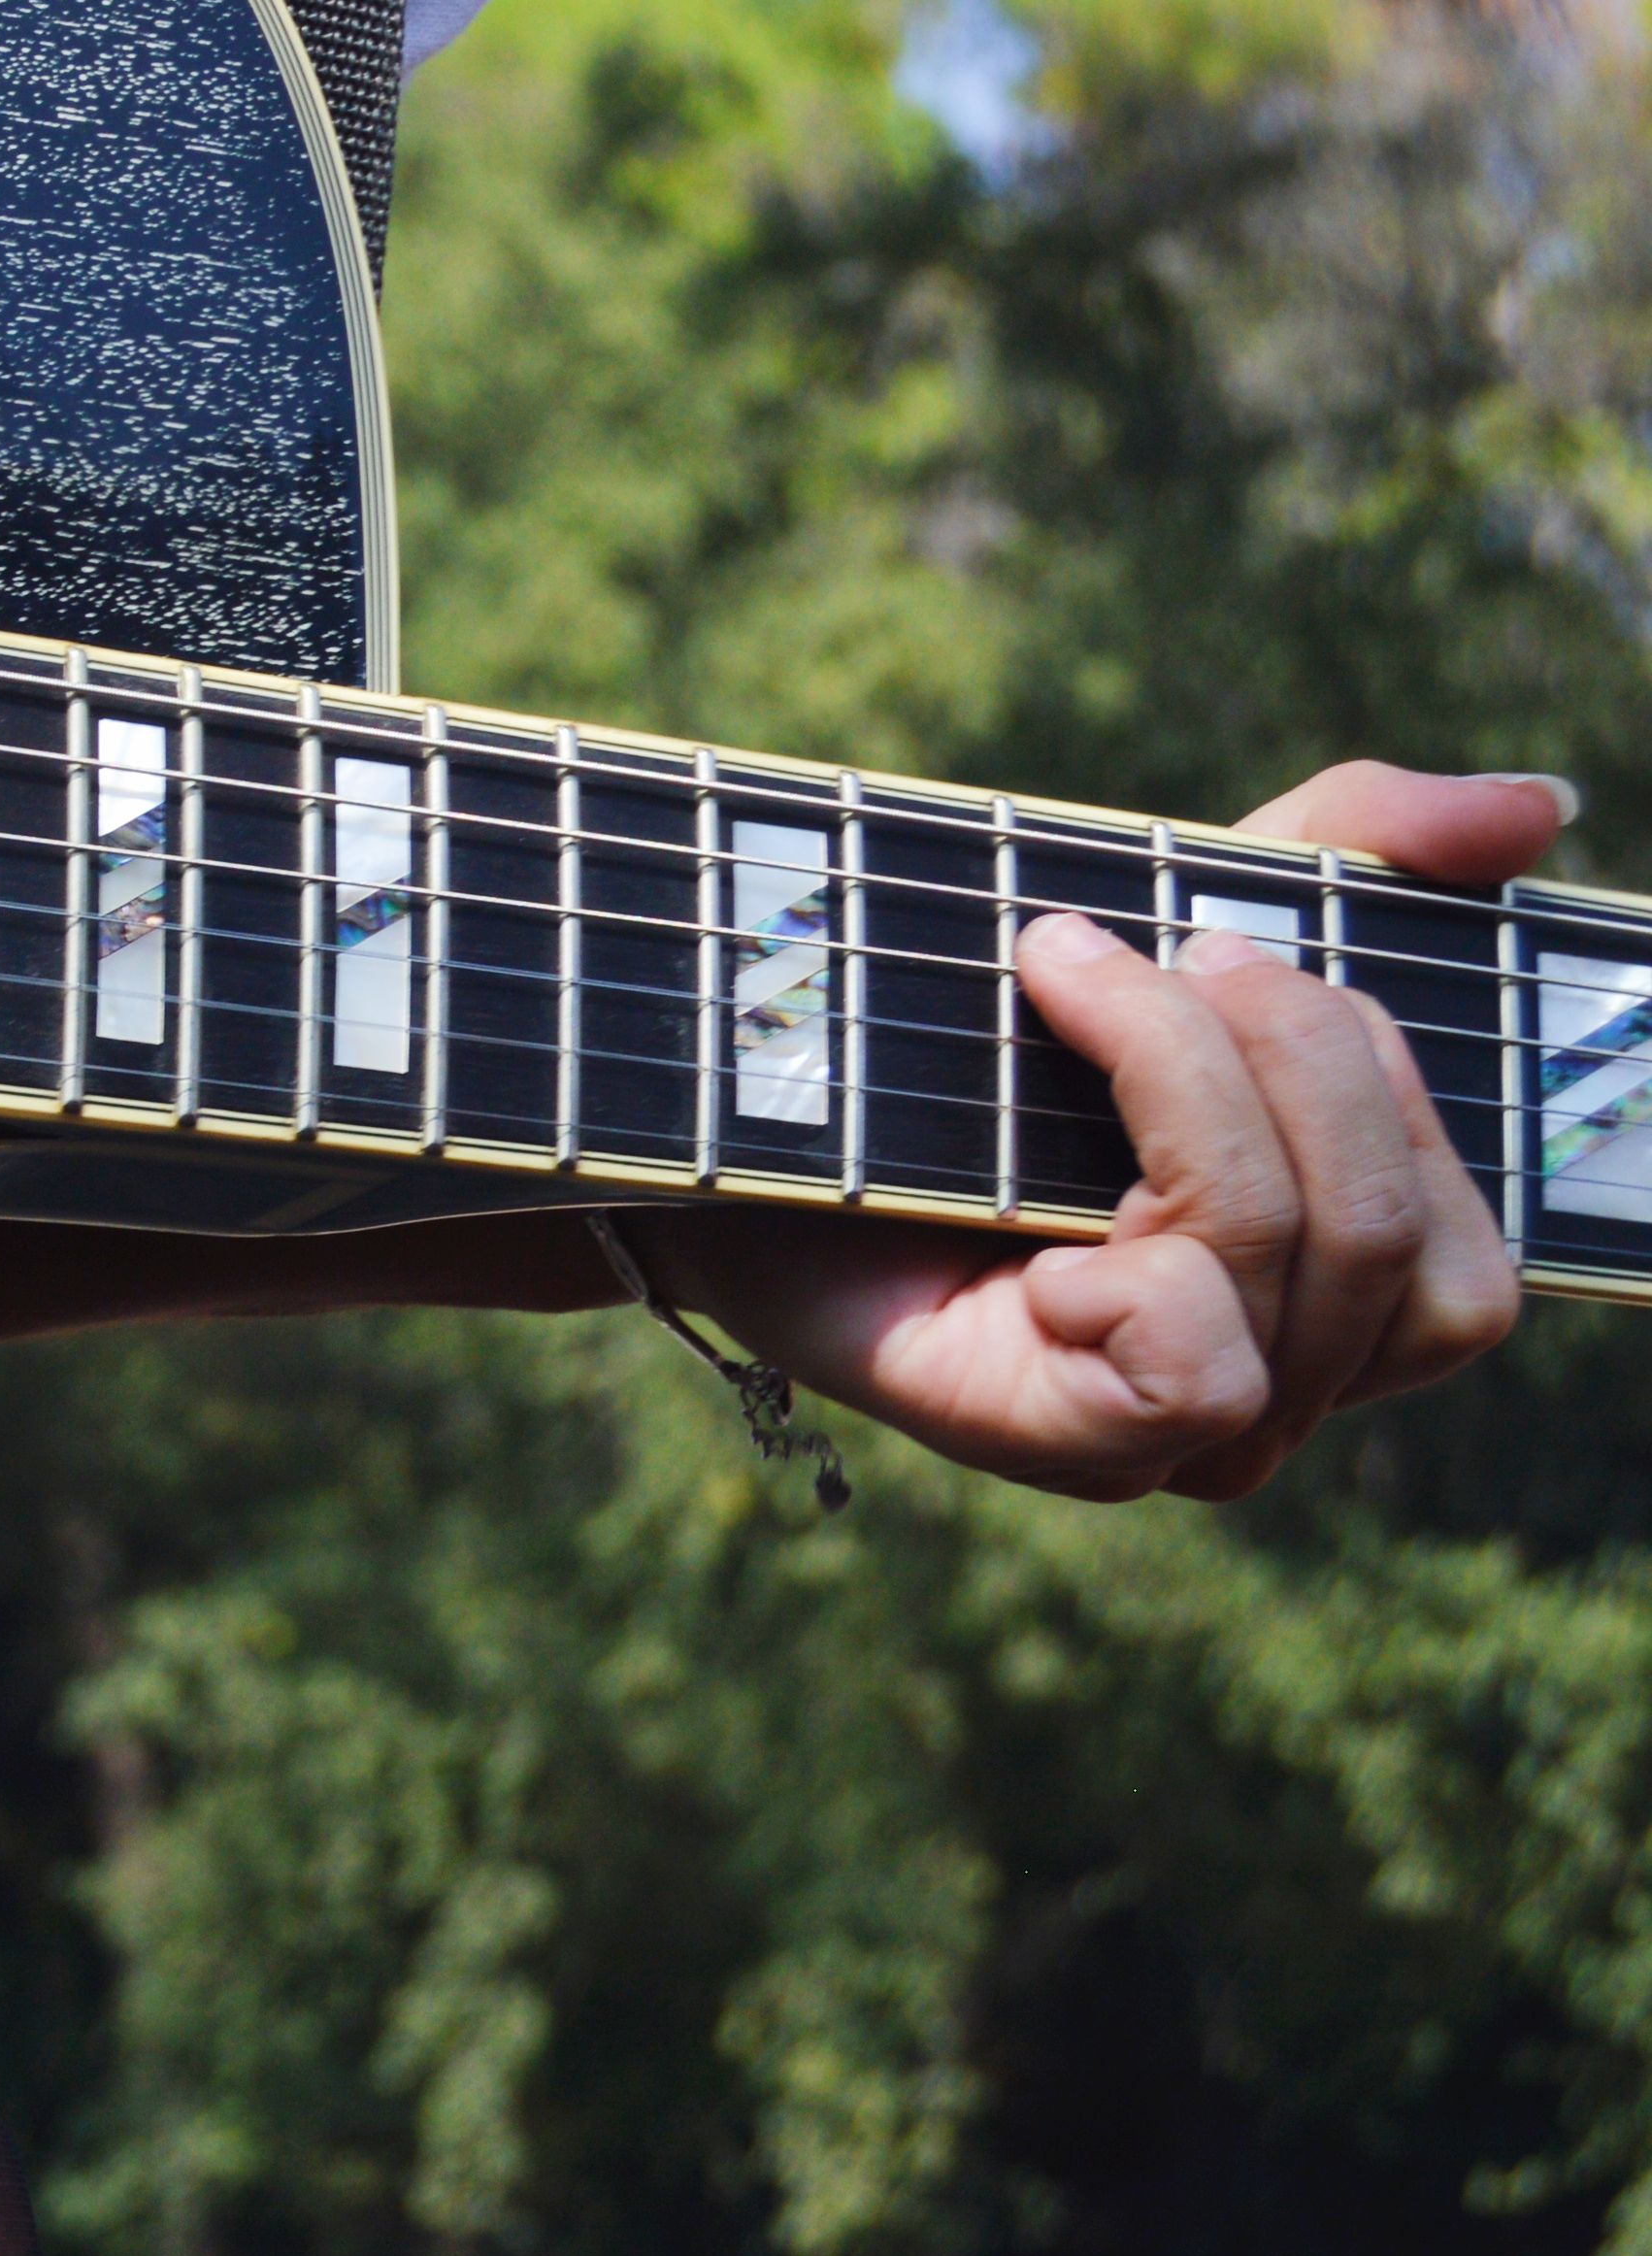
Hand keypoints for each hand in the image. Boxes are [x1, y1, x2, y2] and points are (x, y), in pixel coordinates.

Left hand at [639, 763, 1565, 1499]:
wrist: (716, 1103)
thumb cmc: (941, 1037)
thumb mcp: (1160, 918)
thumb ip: (1343, 857)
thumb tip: (1537, 807)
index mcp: (1323, 1293)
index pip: (1471, 1243)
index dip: (1384, 1078)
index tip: (1222, 942)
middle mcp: (1278, 1387)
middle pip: (1393, 1233)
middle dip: (1275, 1050)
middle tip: (1106, 950)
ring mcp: (1179, 1439)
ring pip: (1306, 1267)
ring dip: (1188, 1089)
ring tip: (1056, 984)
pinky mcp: (1070, 1449)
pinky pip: (1205, 1362)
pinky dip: (1138, 1255)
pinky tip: (1030, 1216)